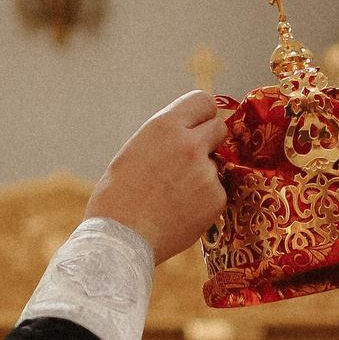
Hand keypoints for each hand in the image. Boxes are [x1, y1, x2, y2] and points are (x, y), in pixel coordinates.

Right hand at [86, 91, 228, 263]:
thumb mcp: (136, 150)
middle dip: (209, 140)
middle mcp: (190, 144)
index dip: (202, 114)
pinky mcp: (216, 200)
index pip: (204, 100)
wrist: (121, 239)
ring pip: (217, 164)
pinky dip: (205, 201)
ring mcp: (206, 173)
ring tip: (174, 195)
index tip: (198, 125)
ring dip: (204, 174)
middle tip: (191, 160)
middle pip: (219, 128)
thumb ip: (166, 137)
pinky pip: (217, 192)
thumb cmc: (118, 196)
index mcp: (165, 126)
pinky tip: (181, 211)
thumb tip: (190, 131)